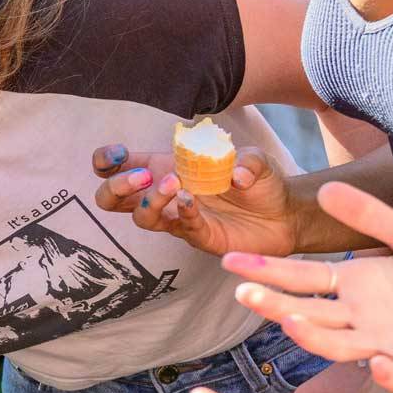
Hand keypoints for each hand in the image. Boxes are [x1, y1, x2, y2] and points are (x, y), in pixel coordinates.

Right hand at [90, 140, 305, 256]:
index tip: (119, 156)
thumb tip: (234, 175)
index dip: (105, 161)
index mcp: (164, 167)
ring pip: (140, 217)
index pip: (117, 167)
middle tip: (143, 177)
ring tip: (174, 185)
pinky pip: (180, 228)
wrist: (287, 214)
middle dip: (116, 187)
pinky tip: (192, 200)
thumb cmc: (261, 182)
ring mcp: (178, 218)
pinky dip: (182, 212)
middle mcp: (165, 194)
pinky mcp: (199, 236)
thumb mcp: (254, 157)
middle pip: (112, 199)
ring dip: (150, 200)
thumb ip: (244, 158)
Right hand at [223, 181, 392, 392]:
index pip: (303, 276)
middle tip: (243, 291)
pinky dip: (388, 371)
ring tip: (290, 321)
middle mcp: (361, 319)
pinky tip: (379, 363)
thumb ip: (372, 217)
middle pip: (307, 311)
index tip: (230, 259)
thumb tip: (323, 188)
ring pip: (337, 345)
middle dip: (274, 303)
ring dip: (313, 336)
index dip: (268, 269)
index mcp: (359, 287)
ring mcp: (387, 345)